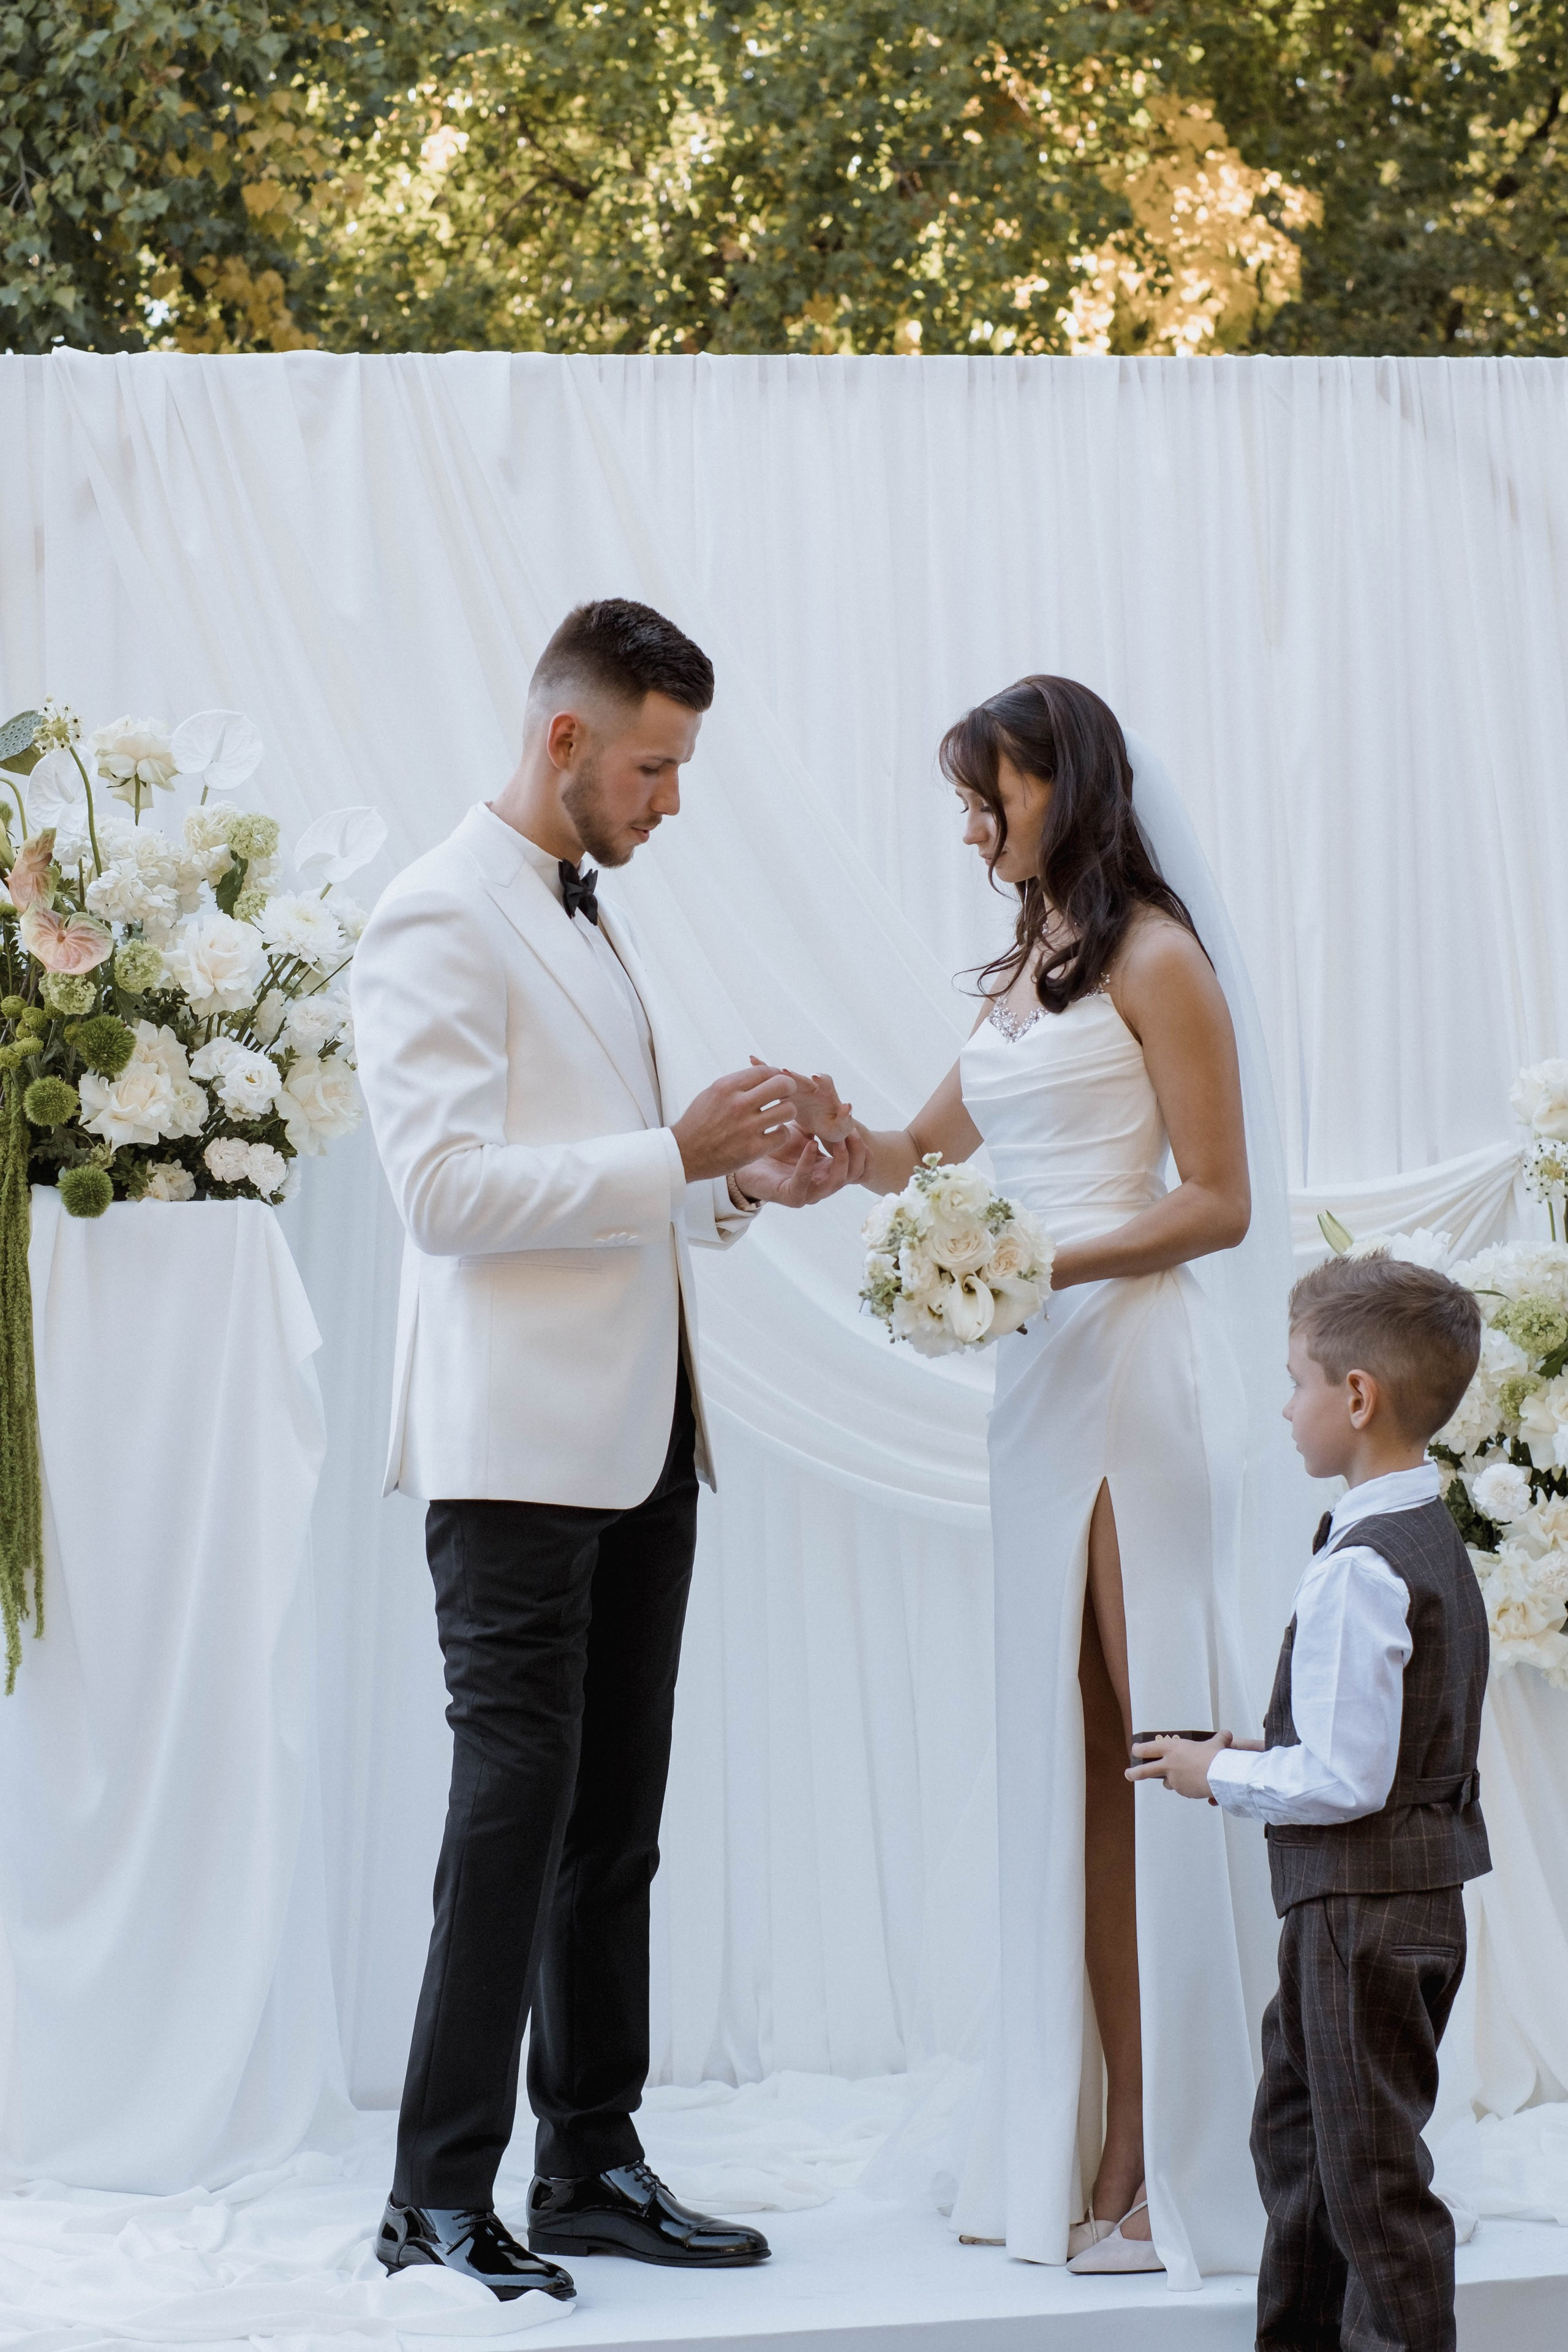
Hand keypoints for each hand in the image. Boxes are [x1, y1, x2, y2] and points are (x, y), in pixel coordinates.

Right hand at [673, 1066, 798, 1181]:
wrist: (683, 1154)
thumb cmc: (698, 1123)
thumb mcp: (712, 1094)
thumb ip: (736, 1084)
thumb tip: (761, 1075)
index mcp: (727, 1087)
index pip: (765, 1071)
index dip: (776, 1074)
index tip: (777, 1081)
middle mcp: (738, 1104)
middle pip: (783, 1085)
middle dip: (789, 1089)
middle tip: (785, 1096)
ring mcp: (746, 1128)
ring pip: (788, 1110)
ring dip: (787, 1113)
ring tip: (779, 1117)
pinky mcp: (752, 1149)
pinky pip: (783, 1135)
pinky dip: (781, 1134)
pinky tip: (773, 1134)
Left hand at [735, 1123, 867, 1207]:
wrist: (747, 1160)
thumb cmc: (776, 1147)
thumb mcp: (803, 1131)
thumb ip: (821, 1123)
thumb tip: (839, 1103)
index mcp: (830, 1169)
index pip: (859, 1166)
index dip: (864, 1149)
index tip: (857, 1128)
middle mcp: (824, 1183)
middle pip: (854, 1174)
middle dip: (857, 1152)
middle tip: (852, 1131)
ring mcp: (809, 1193)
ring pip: (837, 1181)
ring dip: (841, 1158)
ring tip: (838, 1138)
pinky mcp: (791, 1196)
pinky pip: (804, 1182)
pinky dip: (809, 1162)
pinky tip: (810, 1144)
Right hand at [756, 1058, 855, 1143]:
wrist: (825, 1127)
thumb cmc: (836, 1127)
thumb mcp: (842, 1127)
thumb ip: (845, 1119)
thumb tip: (848, 1106)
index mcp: (826, 1093)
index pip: (825, 1082)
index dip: (820, 1079)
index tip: (816, 1078)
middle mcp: (811, 1086)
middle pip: (801, 1078)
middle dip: (793, 1075)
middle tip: (784, 1071)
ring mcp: (797, 1088)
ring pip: (784, 1078)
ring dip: (773, 1072)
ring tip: (757, 1063)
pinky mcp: (785, 1093)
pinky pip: (773, 1082)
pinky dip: (763, 1071)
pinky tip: (752, 1059)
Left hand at [1127, 1730, 1234, 1803]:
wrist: (1221, 1776)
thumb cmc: (1216, 1757)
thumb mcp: (1216, 1744)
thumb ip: (1218, 1740)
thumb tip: (1226, 1735)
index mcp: (1172, 1748)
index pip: (1148, 1748)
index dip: (1139, 1750)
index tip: (1135, 1750)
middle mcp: (1169, 1764)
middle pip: (1145, 1771)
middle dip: (1134, 1773)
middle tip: (1128, 1774)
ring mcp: (1174, 1780)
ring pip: (1167, 1782)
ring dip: (1171, 1781)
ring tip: (1184, 1777)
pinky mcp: (1183, 1791)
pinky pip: (1183, 1790)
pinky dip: (1188, 1788)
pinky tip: (1198, 1784)